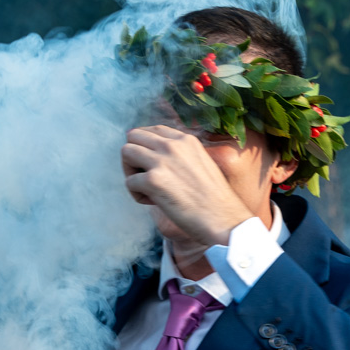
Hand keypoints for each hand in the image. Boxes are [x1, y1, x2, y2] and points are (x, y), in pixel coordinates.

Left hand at [121, 126, 253, 261]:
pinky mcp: (153, 181)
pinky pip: (129, 181)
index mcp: (186, 140)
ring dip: (130, 171)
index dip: (146, 146)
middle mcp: (173, 145)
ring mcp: (162, 161)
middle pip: (134, 136)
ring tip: (146, 189)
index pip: (153, 130)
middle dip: (134, 156)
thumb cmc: (214, 200)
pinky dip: (137, 195)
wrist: (224, 220)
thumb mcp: (201, 164)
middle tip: (144, 176)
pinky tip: (152, 202)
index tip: (151, 164)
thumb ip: (181, 156)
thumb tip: (156, 157)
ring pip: (126, 152)